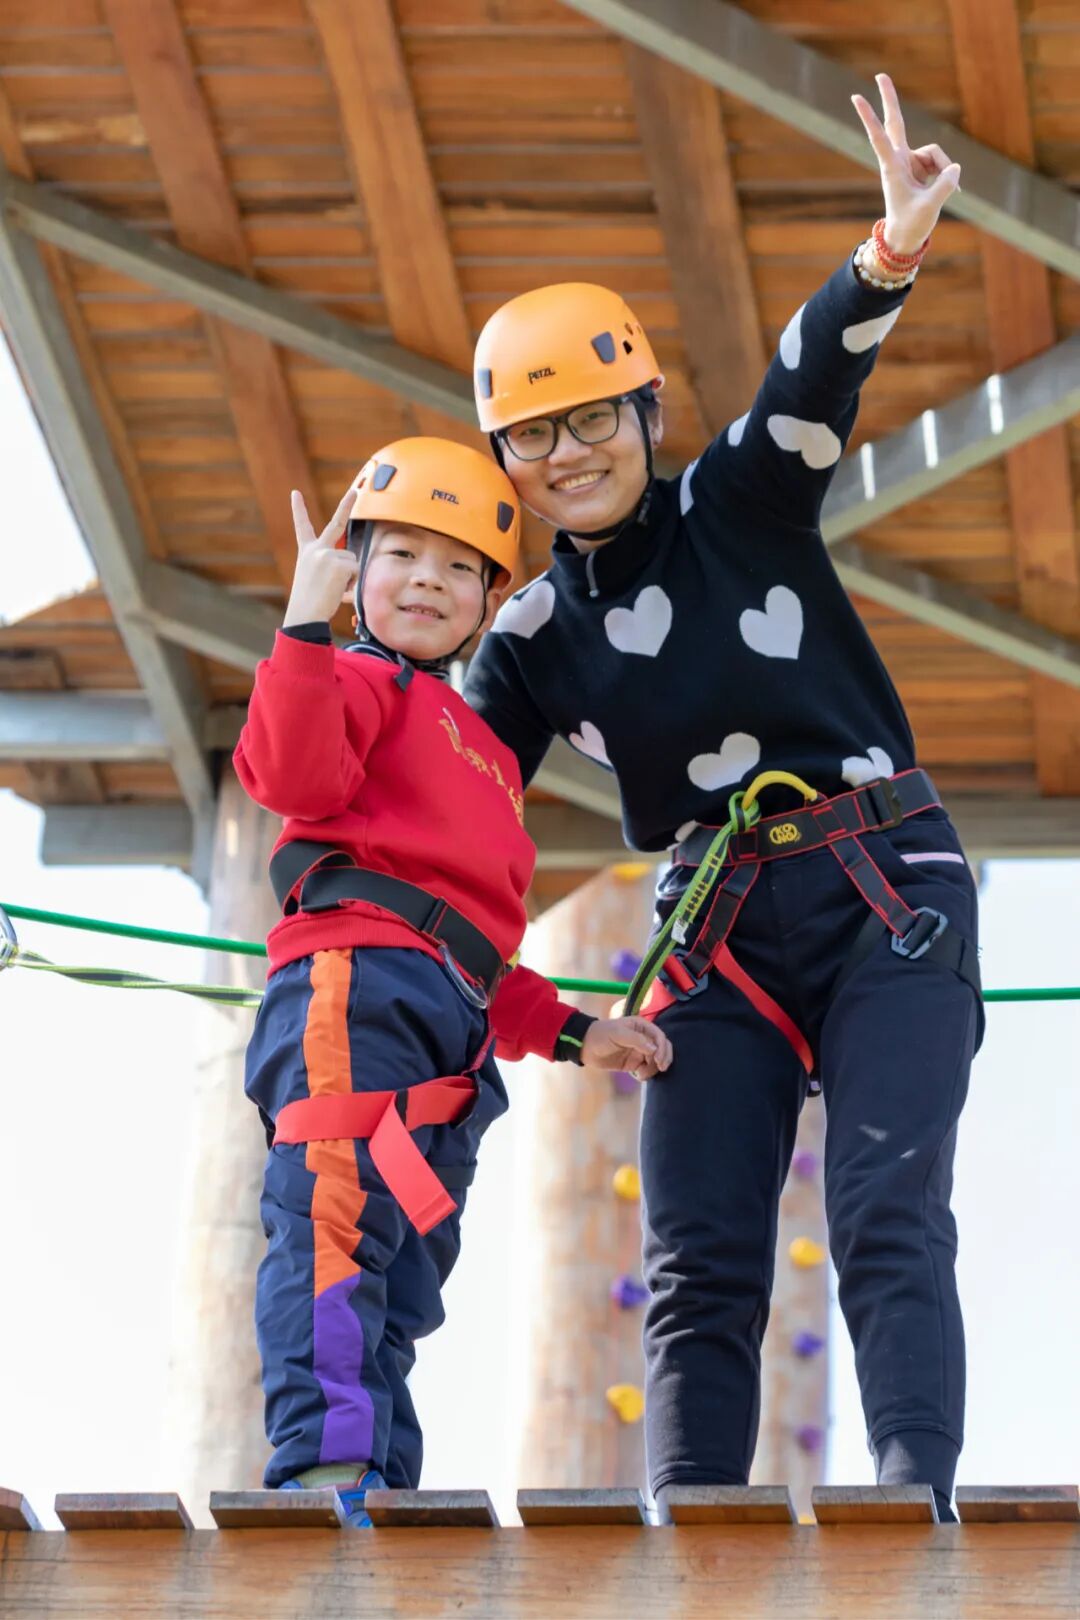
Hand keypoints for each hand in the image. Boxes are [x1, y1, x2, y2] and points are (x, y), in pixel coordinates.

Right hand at [282, 488, 357, 626]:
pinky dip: (351, 583)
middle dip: (346, 504)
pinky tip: (337, 590)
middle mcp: (316, 549)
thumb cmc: (309, 602)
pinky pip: (356, 571)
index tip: (295, 493)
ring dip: (348, 576)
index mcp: (306, 552)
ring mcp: (328, 554)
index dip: (299, 509)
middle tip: (355, 491)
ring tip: (332, 588)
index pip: (302, 526)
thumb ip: (330, 566)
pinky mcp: (340, 564)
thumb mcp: (314, 578)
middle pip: (335, 523)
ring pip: (352, 561)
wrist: (304, 614)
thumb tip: (352, 566)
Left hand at [581, 1015, 672, 1080]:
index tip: (658, 1060)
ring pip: (655, 1061)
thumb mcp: (618, 1034)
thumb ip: (637, 1040)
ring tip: (641, 1074)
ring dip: (653, 1069)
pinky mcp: (633, 1063)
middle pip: (662, 1049)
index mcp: (641, 1027)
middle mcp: (643, 1039)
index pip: (659, 1036)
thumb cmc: (601, 1035)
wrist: (585, 1047)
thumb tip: (654, 1049)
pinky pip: (646, 1069)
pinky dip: (646, 1074)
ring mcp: (639, 1052)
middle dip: (663, 1059)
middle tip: (660, 1069)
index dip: (662, 1048)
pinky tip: (638, 1076)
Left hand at [851, 73, 960, 254]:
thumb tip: (955, 168)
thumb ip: (945, 184)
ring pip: (936, 154)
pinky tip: (947, 191)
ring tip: (939, 194)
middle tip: (880, 74)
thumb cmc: (912, 224)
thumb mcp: (931, 206)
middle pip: (895, 122)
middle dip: (890, 99)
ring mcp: (910, 162)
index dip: (869, 116)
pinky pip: (942, 163)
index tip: (857, 97)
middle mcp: (899, 160)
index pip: (879, 137)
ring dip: (943, 172)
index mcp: (892, 168)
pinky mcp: (920, 166)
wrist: (906, 237)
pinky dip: (947, 176)